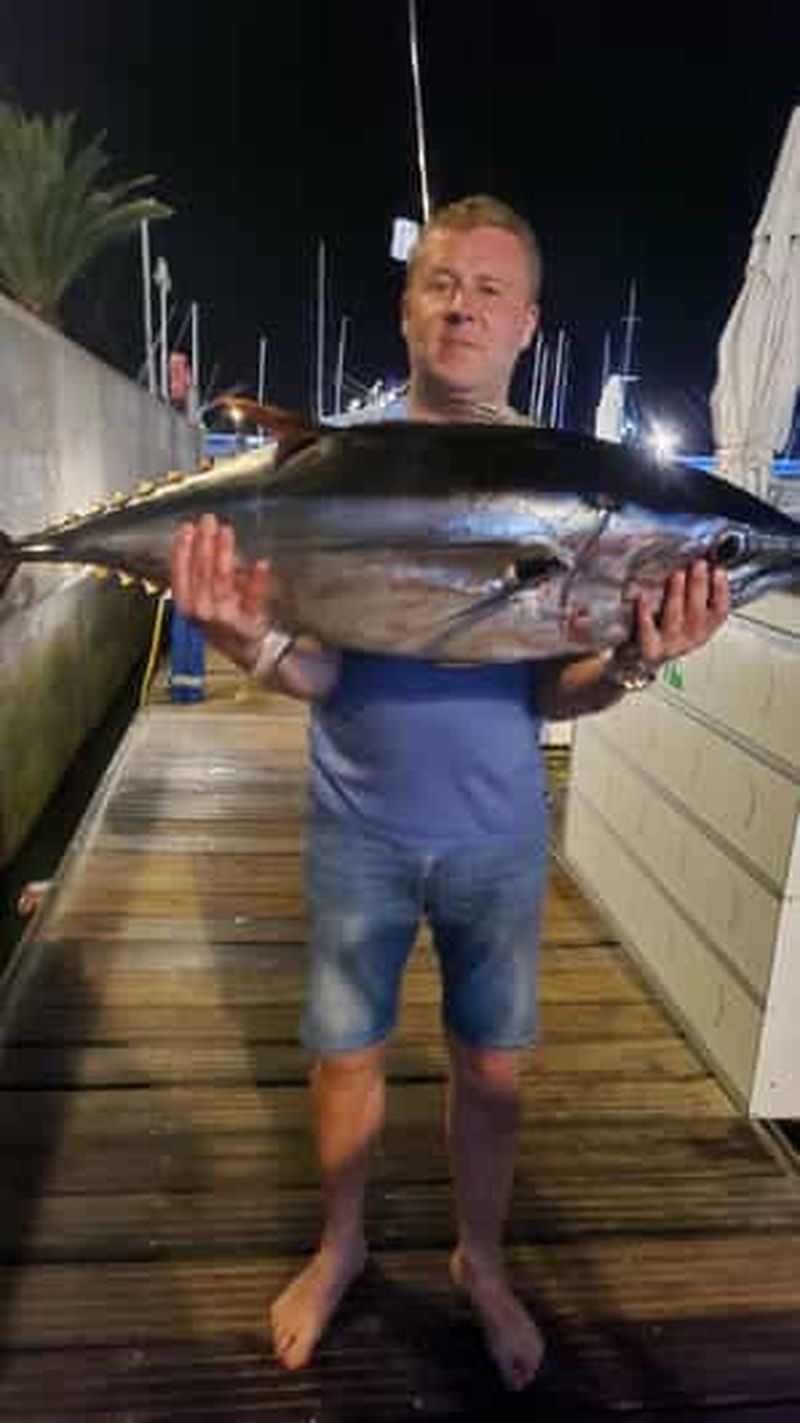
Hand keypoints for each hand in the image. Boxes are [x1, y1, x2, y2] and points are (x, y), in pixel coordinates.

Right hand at [170, 513, 273, 668]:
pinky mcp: (247, 623)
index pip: (180, 575)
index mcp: (187, 606)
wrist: (246, 650)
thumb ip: (203, 569)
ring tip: (226, 532)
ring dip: (225, 554)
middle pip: (202, 574)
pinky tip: (262, 565)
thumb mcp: (207, 595)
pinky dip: (258, 581)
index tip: (187, 528)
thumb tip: (202, 537)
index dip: (182, 550)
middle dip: (204, 544)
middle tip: (208, 521)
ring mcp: (224, 619)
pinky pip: (253, 599)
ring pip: (222, 581)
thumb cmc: (225, 620)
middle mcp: (201, 613)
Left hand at [634, 559, 729, 668]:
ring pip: (675, 618)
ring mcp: (670, 645)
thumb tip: (702, 565)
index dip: (722, 592)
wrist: (642, 662)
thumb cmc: (665, 631)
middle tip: (698, 564)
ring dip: (677, 594)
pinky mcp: (650, 649)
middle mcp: (691, 639)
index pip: (719, 612)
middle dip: (698, 586)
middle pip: (697, 612)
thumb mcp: (687, 618)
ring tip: (677, 574)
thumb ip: (696, 597)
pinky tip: (642, 596)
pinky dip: (645, 613)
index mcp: (704, 630)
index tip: (719, 571)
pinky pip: (648, 631)